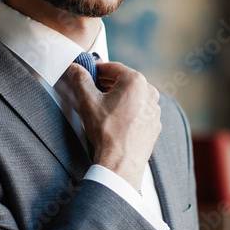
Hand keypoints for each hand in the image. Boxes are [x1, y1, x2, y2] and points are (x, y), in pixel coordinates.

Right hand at [63, 61, 161, 190]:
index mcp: (135, 81)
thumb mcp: (88, 101)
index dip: (97, 70)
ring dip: (119, 98)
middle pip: (124, 81)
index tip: (88, 74)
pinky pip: (140, 111)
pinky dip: (128, 111)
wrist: (121, 162)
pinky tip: (116, 121)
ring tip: (103, 109)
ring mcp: (154, 109)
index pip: (112, 67)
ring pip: (133, 96)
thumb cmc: (107, 132)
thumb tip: (75, 69)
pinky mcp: (154, 124)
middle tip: (92, 91)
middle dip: (108, 84)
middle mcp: (150, 92)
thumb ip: (80, 80)